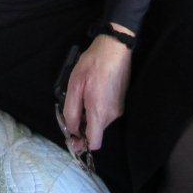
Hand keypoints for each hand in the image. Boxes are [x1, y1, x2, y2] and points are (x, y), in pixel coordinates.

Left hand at [59, 28, 132, 153]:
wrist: (114, 48)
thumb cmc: (92, 65)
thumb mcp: (74, 86)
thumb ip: (71, 111)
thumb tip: (72, 130)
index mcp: (100, 113)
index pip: (94, 143)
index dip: (82, 144)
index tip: (72, 138)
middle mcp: (112, 115)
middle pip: (95, 132)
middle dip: (82, 127)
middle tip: (71, 112)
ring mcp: (119, 108)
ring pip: (100, 121)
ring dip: (89, 116)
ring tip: (81, 97)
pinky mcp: (121, 101)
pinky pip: (106, 112)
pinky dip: (96, 108)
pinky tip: (91, 92)